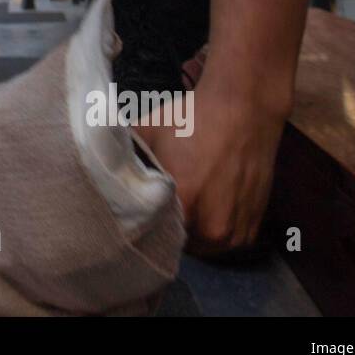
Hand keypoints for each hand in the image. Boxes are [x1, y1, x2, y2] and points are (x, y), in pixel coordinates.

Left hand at [137, 67, 288, 255]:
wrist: (242, 107)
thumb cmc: (191, 118)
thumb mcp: (147, 133)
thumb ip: (123, 158)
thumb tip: (100, 171)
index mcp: (183, 205)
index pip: (154, 233)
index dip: (145, 222)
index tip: (140, 210)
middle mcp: (212, 227)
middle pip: (179, 242)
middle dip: (169, 227)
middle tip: (164, 205)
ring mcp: (236, 230)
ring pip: (204, 246)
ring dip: (194, 230)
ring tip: (188, 204)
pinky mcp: (254, 226)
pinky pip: (228, 241)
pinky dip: (217, 228)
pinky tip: (209, 204)